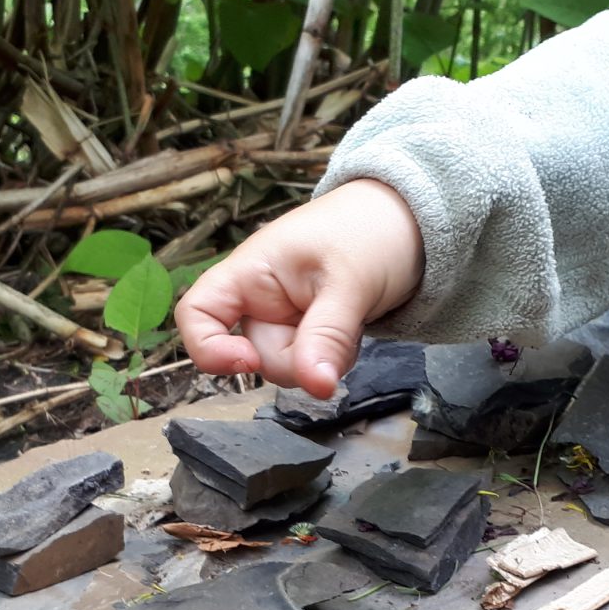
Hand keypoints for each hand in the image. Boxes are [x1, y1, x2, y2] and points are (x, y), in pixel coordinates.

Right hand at [175, 179, 423, 398]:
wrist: (411, 223)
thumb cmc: (371, 231)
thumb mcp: (350, 282)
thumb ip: (327, 335)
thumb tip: (314, 386)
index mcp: (250, 272)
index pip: (196, 314)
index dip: (208, 348)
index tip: (249, 363)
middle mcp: (260, 299)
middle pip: (257, 357)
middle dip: (298, 359)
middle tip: (340, 330)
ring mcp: (286, 319)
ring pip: (290, 368)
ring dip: (323, 359)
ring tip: (351, 319)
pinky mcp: (311, 334)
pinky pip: (314, 365)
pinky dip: (335, 358)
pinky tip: (354, 329)